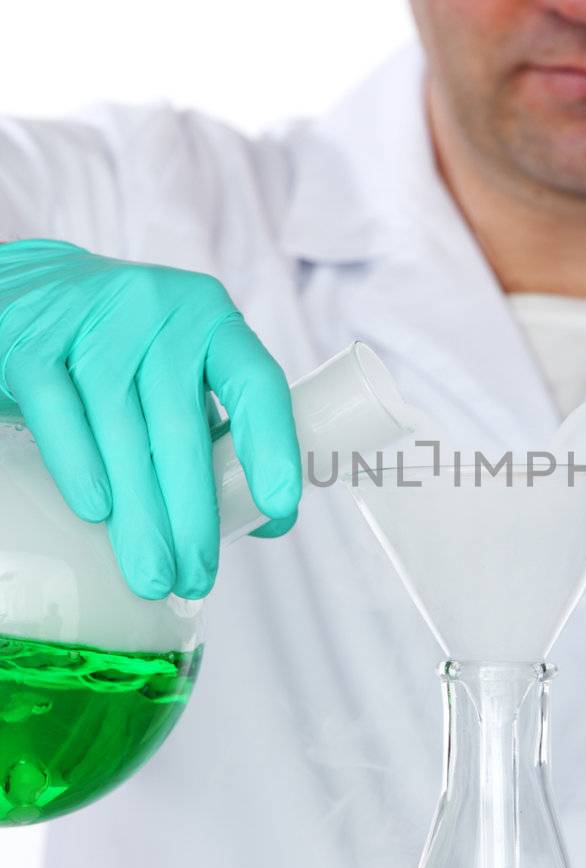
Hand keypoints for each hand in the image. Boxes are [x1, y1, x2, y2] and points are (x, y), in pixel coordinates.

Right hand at [0, 240, 301, 598]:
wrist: (25, 289)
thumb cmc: (120, 350)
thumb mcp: (176, 374)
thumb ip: (217, 432)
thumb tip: (267, 520)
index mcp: (210, 320)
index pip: (255, 382)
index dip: (272, 445)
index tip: (278, 506)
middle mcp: (158, 310)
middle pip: (181, 427)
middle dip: (192, 514)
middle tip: (196, 577)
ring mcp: (93, 321)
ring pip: (122, 432)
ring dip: (140, 514)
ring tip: (152, 575)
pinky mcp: (31, 341)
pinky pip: (59, 413)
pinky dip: (79, 466)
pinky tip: (97, 514)